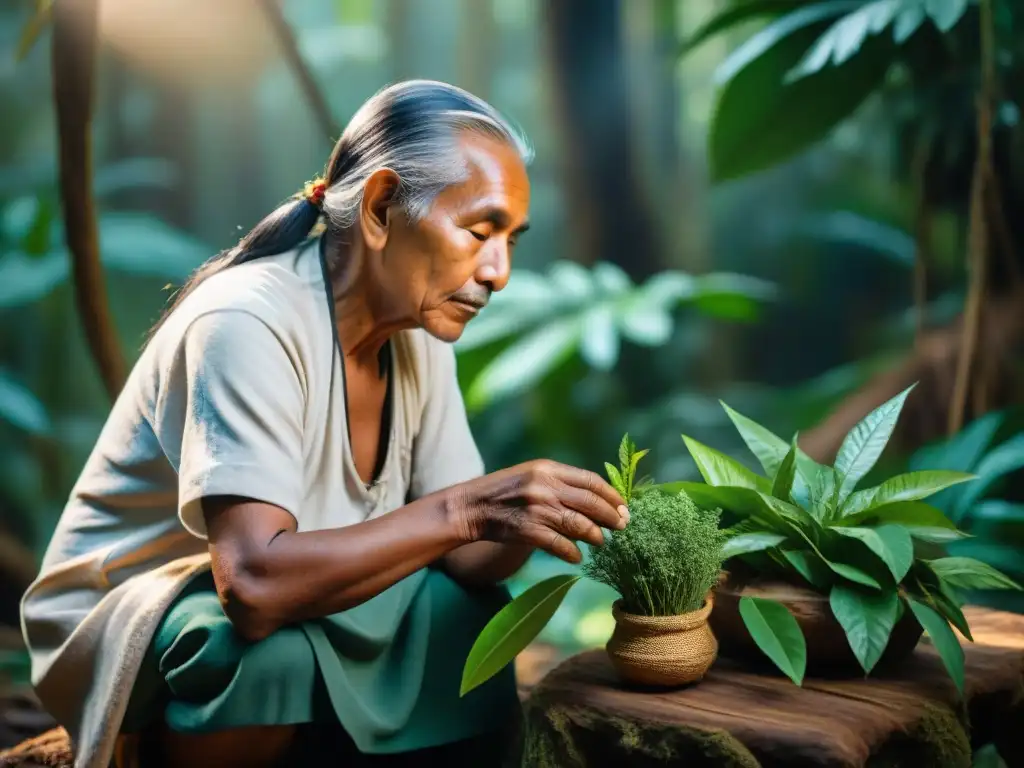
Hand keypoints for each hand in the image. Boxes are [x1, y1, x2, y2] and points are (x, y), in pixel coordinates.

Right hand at [447, 460, 629, 563]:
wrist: (471, 506)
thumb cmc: (504, 491)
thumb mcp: (532, 475)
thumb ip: (560, 482)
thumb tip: (595, 499)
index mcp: (548, 468)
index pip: (591, 480)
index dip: (611, 495)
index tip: (623, 507)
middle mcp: (545, 485)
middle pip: (591, 502)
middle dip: (611, 516)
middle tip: (622, 526)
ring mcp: (537, 508)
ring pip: (580, 525)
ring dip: (595, 536)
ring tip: (600, 542)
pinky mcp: (528, 530)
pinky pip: (560, 545)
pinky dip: (572, 553)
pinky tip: (576, 557)